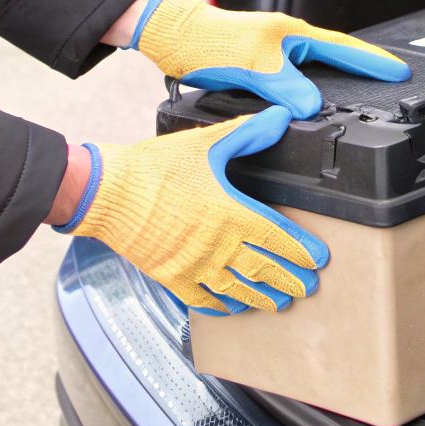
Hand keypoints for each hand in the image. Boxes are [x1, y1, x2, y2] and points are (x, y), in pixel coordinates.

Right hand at [54, 107, 325, 314]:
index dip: (300, 250)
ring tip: (281, 303)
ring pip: (237, 289)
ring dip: (262, 297)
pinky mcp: (170, 276)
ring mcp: (192, 265)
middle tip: (310, 289)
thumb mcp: (206, 144)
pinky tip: (234, 308)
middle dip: (289, 279)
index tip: (318, 260)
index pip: (276, 236)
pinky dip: (222, 306)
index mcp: (229, 213)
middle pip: (262, 269)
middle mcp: (215, 245)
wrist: (107, 193)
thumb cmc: (154, 168)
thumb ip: (247, 134)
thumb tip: (281, 117)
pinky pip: (201, 299)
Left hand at [123, 0, 408, 117]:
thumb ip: (285, 86)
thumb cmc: (206, 41)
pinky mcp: (255, 69)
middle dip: (362, 70)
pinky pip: (292, 82)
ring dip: (334, 82)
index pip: (344, 49)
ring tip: (357, 98)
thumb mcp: (251, 65)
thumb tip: (314, 107)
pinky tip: (306, 107)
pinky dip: (306, 93)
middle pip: (335, 57)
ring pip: (313, 71)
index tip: (402, 72)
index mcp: (292, 34)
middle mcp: (286, 42)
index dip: (373, 62)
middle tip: (389, 85)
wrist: (169, 37)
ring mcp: (272, 54)